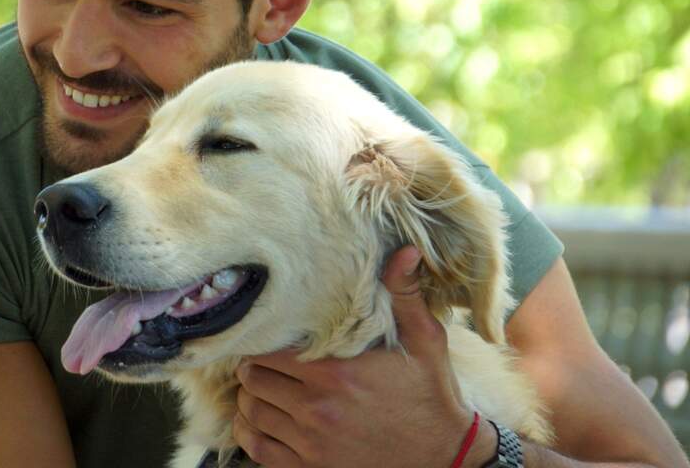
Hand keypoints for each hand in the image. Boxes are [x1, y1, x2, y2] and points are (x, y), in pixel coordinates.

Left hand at [232, 246, 474, 466]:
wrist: (447, 457)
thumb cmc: (432, 394)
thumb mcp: (425, 340)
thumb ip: (405, 294)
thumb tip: (405, 250)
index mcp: (337, 372)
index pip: (268, 349)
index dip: (263, 341)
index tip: (270, 337)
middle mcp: (318, 408)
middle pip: (253, 378)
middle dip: (255, 367)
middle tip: (265, 361)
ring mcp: (312, 443)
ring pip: (251, 410)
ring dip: (252, 397)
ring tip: (264, 388)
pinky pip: (256, 448)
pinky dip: (250, 432)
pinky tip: (260, 420)